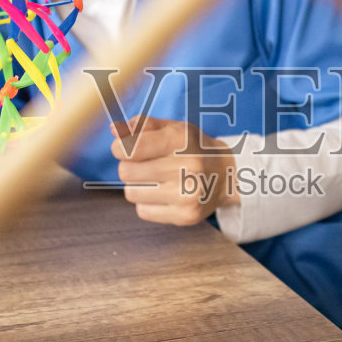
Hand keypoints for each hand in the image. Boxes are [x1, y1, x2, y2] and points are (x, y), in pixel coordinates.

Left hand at [111, 116, 238, 225]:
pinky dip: (147, 203)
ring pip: (131, 193)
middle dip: (129, 167)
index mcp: (181, 140)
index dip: (120, 148)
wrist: (227, 175)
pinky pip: (142, 211)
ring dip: (137, 186)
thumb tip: (114, 130)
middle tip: (144, 165)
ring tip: (155, 180)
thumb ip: (142, 126)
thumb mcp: (173, 128)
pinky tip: (163, 194)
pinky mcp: (186, 216)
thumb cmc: (194, 148)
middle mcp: (187, 167)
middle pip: (126, 172)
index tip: (125, 149)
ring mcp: (188, 194)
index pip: (131, 148)